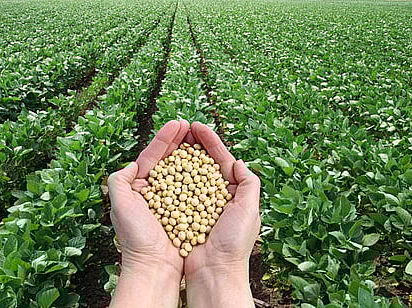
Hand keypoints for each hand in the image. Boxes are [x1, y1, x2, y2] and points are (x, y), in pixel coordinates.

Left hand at [108, 120, 189, 307]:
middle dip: (178, 141)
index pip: (152, 156)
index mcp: (139, 188)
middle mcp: (155, 192)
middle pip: (168, 160)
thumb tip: (132, 164)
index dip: (164, 138)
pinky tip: (207, 162)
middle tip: (190, 124)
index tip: (177, 123)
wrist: (154, 267)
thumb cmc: (136, 237)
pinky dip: (200, 173)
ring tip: (199, 136)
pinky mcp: (186, 210)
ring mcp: (172, 200)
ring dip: (190, 153)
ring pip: (182, 170)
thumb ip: (120, 180)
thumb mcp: (120, 204)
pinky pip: (194, 187)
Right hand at [184, 122, 260, 307]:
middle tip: (182, 127)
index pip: (221, 159)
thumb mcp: (249, 210)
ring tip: (171, 140)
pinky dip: (169, 177)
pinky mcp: (181, 213)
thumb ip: (248, 183)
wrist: (214, 272)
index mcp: (233, 193)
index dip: (210, 141)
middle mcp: (214, 196)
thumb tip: (238, 161)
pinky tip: (162, 165)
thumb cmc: (234, 244)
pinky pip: (174, 191)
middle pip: (202, 162)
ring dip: (180, 156)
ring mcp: (196, 203)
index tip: (197, 126)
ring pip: (187, 174)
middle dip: (193, 144)